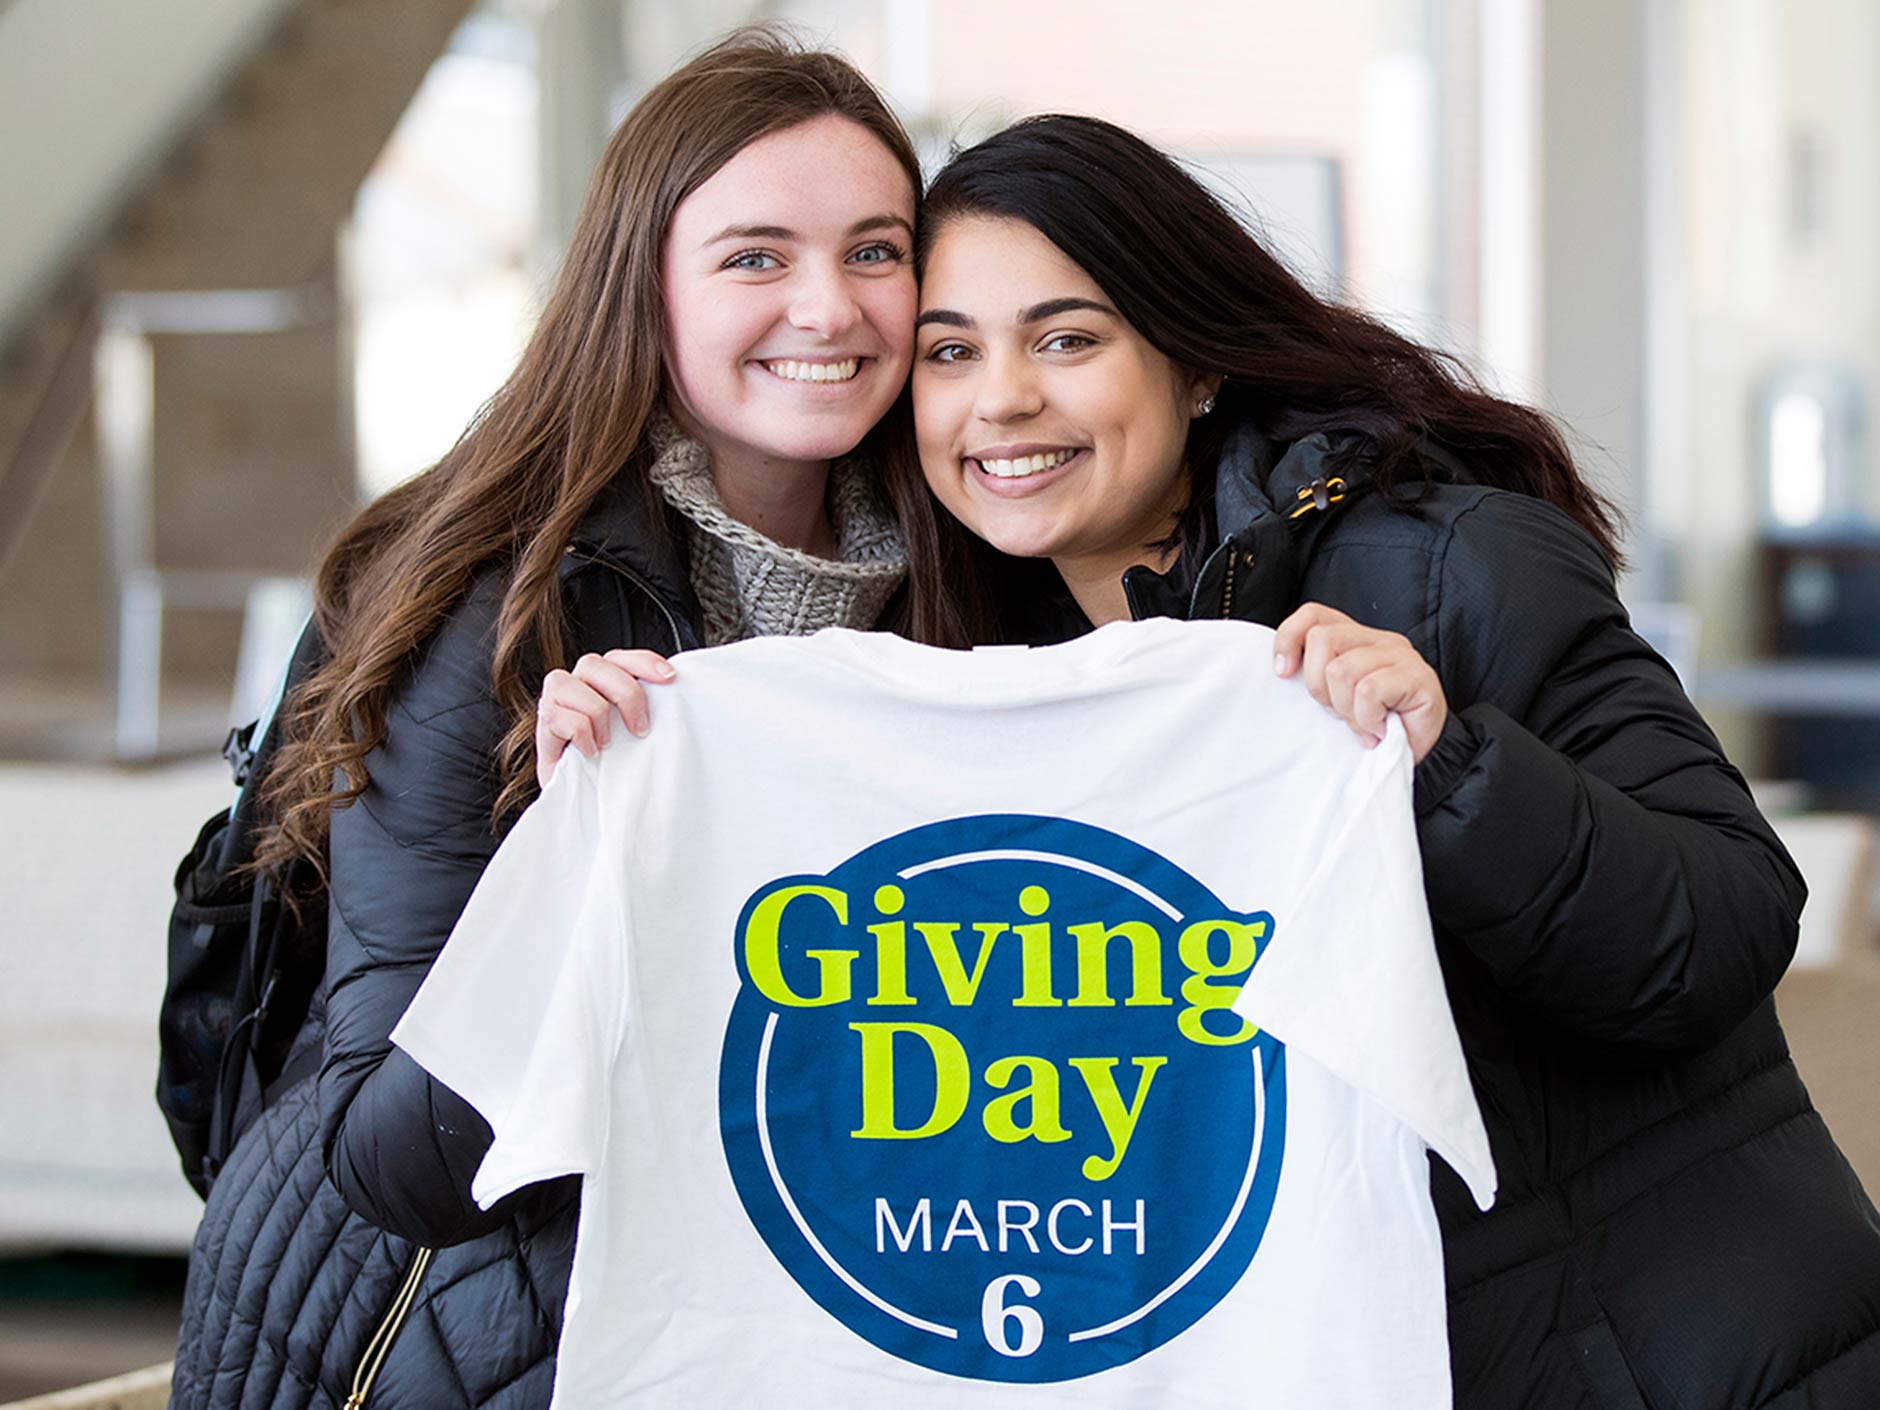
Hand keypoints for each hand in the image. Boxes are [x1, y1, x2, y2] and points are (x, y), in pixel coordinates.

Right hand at [535, 649, 676, 787]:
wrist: (582, 795)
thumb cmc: (609, 762)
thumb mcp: (632, 729)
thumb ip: (643, 706)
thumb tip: (670, 691)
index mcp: (601, 678)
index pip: (621, 657)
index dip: (644, 662)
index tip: (669, 677)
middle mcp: (577, 682)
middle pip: (597, 665)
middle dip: (626, 694)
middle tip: (640, 729)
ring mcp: (555, 700)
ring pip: (577, 688)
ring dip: (600, 719)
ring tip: (607, 744)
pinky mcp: (544, 723)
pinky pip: (564, 718)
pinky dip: (583, 737)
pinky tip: (590, 752)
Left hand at [1272, 603, 1446, 762]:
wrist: (1420, 755)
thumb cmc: (1373, 727)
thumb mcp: (1334, 699)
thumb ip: (1316, 677)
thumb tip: (1282, 670)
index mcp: (1354, 639)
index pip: (1313, 615)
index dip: (1289, 638)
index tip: (1283, 673)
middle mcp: (1377, 638)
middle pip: (1322, 639)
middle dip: (1318, 686)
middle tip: (1337, 712)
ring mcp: (1399, 654)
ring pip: (1341, 669)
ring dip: (1345, 709)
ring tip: (1363, 724)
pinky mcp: (1416, 675)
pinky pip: (1368, 691)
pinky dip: (1366, 718)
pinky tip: (1378, 729)